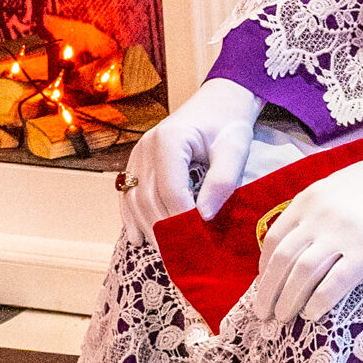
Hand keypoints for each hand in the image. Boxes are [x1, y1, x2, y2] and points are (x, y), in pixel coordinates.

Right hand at [120, 78, 261, 241]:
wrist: (217, 103)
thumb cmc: (228, 123)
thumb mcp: (235, 148)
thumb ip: (223, 180)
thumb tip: (204, 216)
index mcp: (170, 140)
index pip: (171, 190)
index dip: (183, 220)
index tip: (200, 243)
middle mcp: (146, 147)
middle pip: (148, 199)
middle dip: (165, 231)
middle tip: (183, 259)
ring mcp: (137, 155)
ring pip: (134, 201)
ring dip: (149, 229)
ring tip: (168, 254)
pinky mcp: (136, 163)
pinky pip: (127, 196)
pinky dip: (133, 219)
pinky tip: (141, 240)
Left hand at [247, 133, 362, 324]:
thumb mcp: (339, 185)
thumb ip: (316, 208)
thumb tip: (299, 238)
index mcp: (309, 198)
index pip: (274, 238)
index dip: (264, 267)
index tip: (264, 286)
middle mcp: (319, 215)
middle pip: (282, 260)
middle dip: (267, 291)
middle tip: (263, 315)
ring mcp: (343, 231)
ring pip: (302, 273)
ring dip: (288, 300)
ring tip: (283, 319)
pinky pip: (336, 281)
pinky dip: (319, 301)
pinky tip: (312, 316)